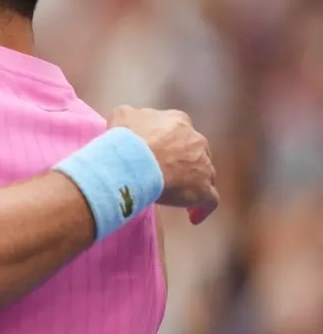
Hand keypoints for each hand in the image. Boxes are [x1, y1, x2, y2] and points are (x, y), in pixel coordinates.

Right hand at [107, 105, 217, 224]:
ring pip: (205, 175)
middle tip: (167, 174)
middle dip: (185, 163)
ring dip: (193, 184)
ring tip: (178, 196)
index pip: (180, 131)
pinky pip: (210, 201)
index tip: (160, 154)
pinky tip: (193, 217)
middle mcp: (196, 140)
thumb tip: (132, 123)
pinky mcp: (203, 189)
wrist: (133, 160)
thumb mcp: (122, 116)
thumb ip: (134, 117)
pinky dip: (202, 208)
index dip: (170, 144)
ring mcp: (204, 165)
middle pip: (196, 153)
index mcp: (179, 122)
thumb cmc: (126, 138)